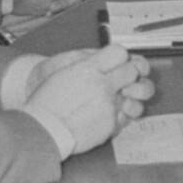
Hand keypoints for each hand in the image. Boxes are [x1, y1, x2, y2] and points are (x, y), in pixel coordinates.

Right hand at [17, 45, 154, 152]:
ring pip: (140, 93)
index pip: (120, 52)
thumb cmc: (47, 102)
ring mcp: (110, 105)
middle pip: (133, 71)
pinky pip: (129, 114)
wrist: (42, 131)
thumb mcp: (64, 73)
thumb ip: (88, 64)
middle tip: (122, 79)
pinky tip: (112, 113)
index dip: (120, 57)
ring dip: (136, 93)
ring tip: (124, 96)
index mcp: (88, 69)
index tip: (117, 62)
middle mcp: (103, 85)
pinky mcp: (112, 123)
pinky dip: (124, 113)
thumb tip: (103, 59)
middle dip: (130, 74)